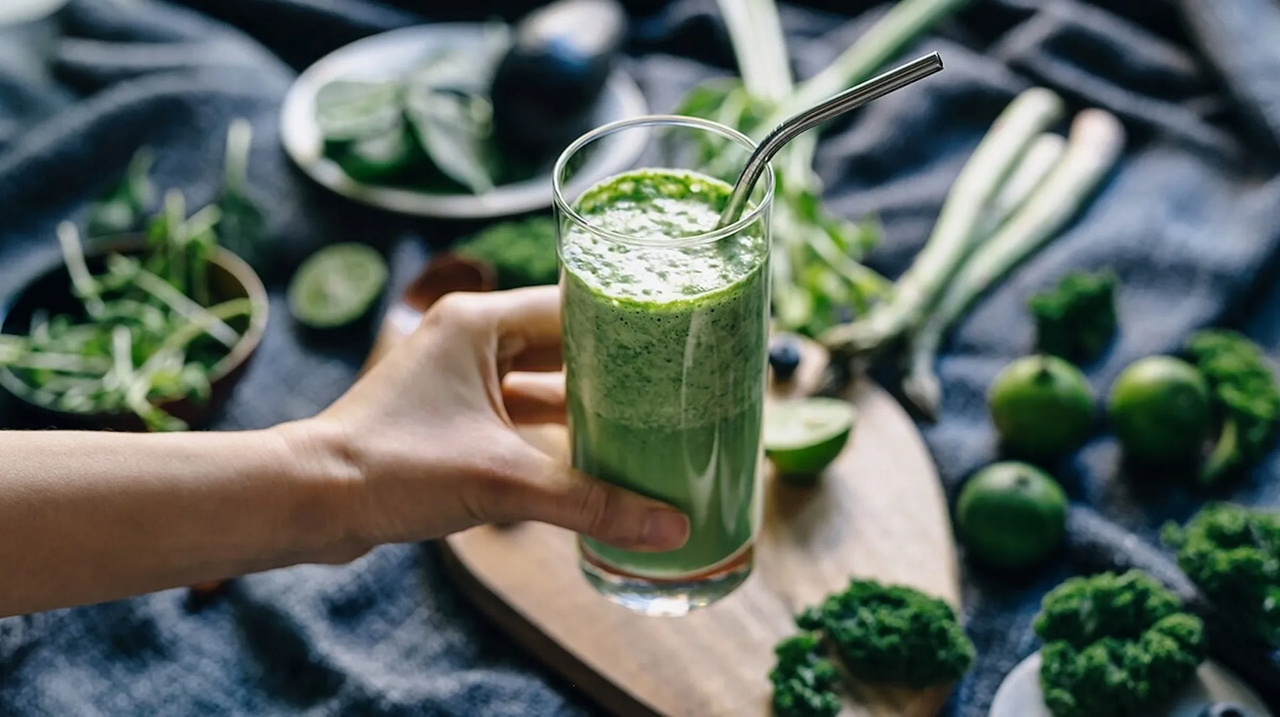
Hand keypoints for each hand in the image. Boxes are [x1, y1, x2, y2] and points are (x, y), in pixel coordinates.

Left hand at [290, 285, 690, 555]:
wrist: (309, 501)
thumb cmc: (391, 469)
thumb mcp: (502, 482)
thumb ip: (591, 501)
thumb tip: (670, 526)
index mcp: (479, 322)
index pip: (574, 307)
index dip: (628, 325)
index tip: (679, 346)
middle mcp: (470, 338)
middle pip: (563, 344)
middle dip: (614, 371)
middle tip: (676, 390)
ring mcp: (458, 376)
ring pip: (541, 381)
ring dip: (585, 405)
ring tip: (648, 425)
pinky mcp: (450, 414)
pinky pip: (518, 412)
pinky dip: (553, 431)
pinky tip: (595, 457)